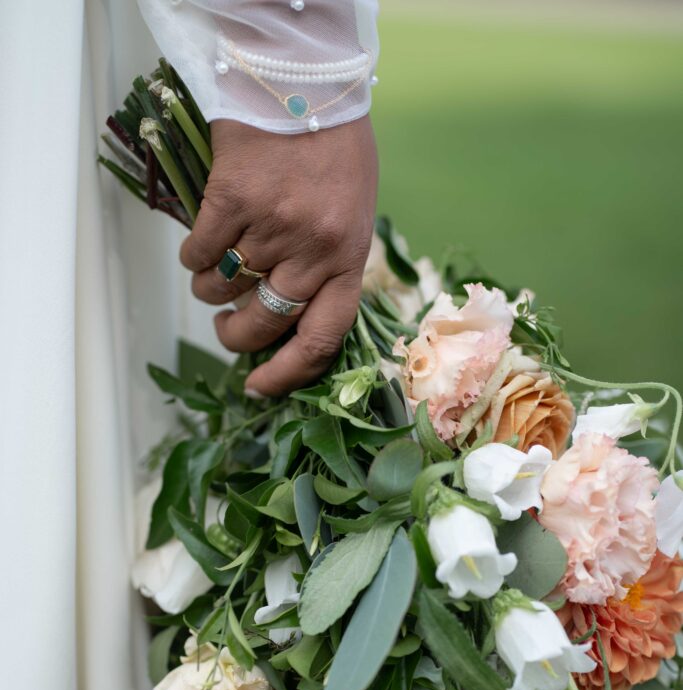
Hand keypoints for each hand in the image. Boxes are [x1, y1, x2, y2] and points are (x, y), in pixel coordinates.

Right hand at [181, 117, 377, 395]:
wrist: (307, 84)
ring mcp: (272, 226)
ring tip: (214, 276)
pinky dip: (192, 258)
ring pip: (222, 291)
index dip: (287, 374)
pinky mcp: (232, 201)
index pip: (322, 338)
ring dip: (209, 293)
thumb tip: (292, 320)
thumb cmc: (334, 152)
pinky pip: (199, 254)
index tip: (258, 387)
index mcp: (348, 260)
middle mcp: (313, 251)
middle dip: (235, 338)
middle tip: (226, 332)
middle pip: (263, 324)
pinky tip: (199, 245)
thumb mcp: (352, 215)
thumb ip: (330, 267)